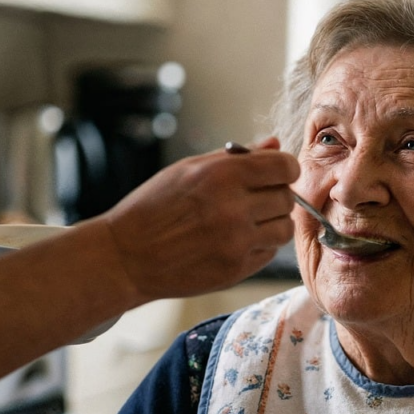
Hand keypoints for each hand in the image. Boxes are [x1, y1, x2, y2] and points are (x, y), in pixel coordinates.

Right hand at [101, 137, 298, 298]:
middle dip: (275, 196)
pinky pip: (269, 253)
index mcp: (222, 175)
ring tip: (246, 222)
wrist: (126, 257)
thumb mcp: (188, 170)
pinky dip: (259, 246)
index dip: (284, 169)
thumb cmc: (153, 208)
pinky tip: (233, 241)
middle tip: (253, 199)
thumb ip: (236, 157)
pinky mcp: (236, 270)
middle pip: (287, 198)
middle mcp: (234, 208)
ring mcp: (237, 242)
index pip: (286, 166)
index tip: (276, 173)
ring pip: (284, 228)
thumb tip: (275, 143)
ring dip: (272, 223)